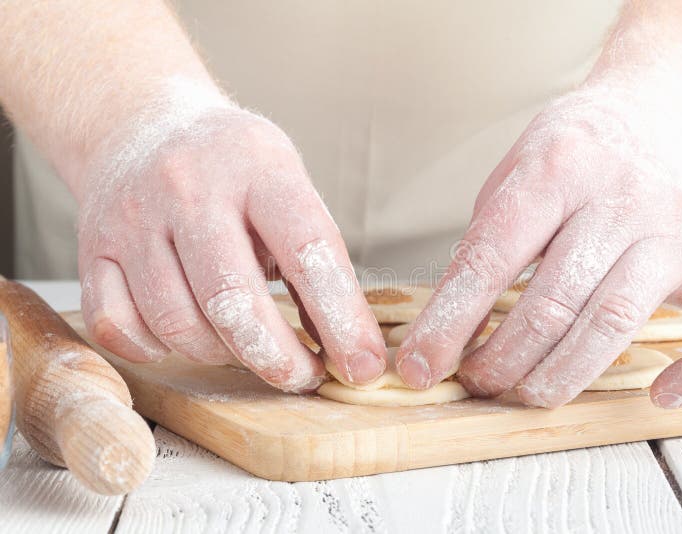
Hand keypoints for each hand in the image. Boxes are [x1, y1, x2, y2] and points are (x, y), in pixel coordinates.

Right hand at [78, 102, 385, 391]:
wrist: (142, 126)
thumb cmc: (232, 166)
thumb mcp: (286, 184)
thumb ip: (313, 256)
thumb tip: (347, 342)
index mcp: (257, 167)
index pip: (307, 251)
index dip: (341, 319)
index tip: (362, 366)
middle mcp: (187, 188)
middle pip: (231, 299)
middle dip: (276, 357)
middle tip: (303, 376)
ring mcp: (132, 218)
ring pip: (176, 323)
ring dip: (222, 354)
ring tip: (248, 347)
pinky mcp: (91, 247)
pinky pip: (118, 326)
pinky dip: (156, 349)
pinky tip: (187, 337)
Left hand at [396, 77, 681, 408]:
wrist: (669, 99)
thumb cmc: (582, 142)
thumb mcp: (519, 163)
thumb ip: (492, 233)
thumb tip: (456, 319)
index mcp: (559, 166)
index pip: (491, 258)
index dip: (449, 322)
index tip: (420, 366)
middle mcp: (623, 197)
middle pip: (553, 302)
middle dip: (502, 359)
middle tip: (475, 382)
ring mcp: (677, 229)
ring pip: (616, 322)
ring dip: (562, 374)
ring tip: (526, 392)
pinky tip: (657, 394)